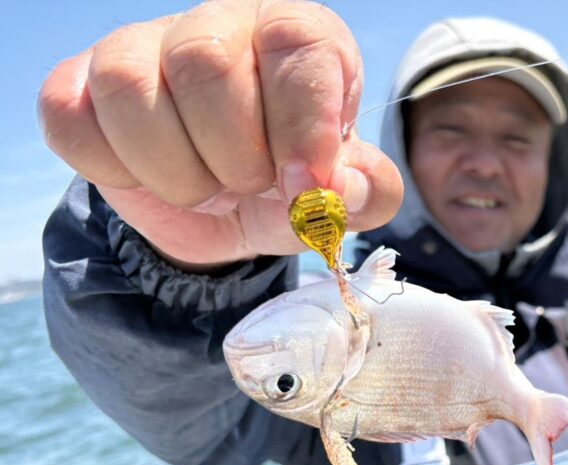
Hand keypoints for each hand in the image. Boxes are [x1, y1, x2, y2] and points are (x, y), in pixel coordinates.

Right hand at [37, 0, 401, 269]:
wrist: (221, 210)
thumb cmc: (289, 185)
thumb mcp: (340, 197)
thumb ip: (368, 193)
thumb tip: (343, 189)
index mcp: (299, 38)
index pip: (297, 42)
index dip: (302, 124)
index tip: (303, 185)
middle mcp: (221, 26)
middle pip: (207, 65)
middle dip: (235, 158)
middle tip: (249, 186)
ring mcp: (142, 47)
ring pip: (131, 89)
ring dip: (176, 172)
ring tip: (206, 185)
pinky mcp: (80, 84)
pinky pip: (73, 121)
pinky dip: (115, 170)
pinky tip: (152, 176)